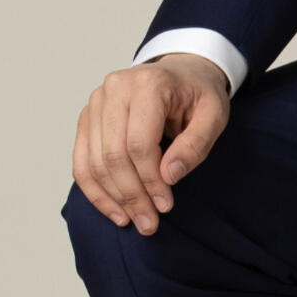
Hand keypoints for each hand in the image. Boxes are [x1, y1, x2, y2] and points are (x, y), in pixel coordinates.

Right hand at [73, 54, 229, 234]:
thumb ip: (195, 145)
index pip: (139, 143)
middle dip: (131, 195)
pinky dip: (95, 190)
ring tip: (133, 221)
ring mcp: (96, 102)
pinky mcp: (87, 117)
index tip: (166, 206)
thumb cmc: (198, 95)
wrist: (181, 72)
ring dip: (112, 198)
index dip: (150, 180)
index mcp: (148, 83)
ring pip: (93, 161)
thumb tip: (168, 176)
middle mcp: (115, 88)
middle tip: (149, 223)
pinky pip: (81, 160)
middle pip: (112, 155)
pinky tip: (114, 210)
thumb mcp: (214, 115)